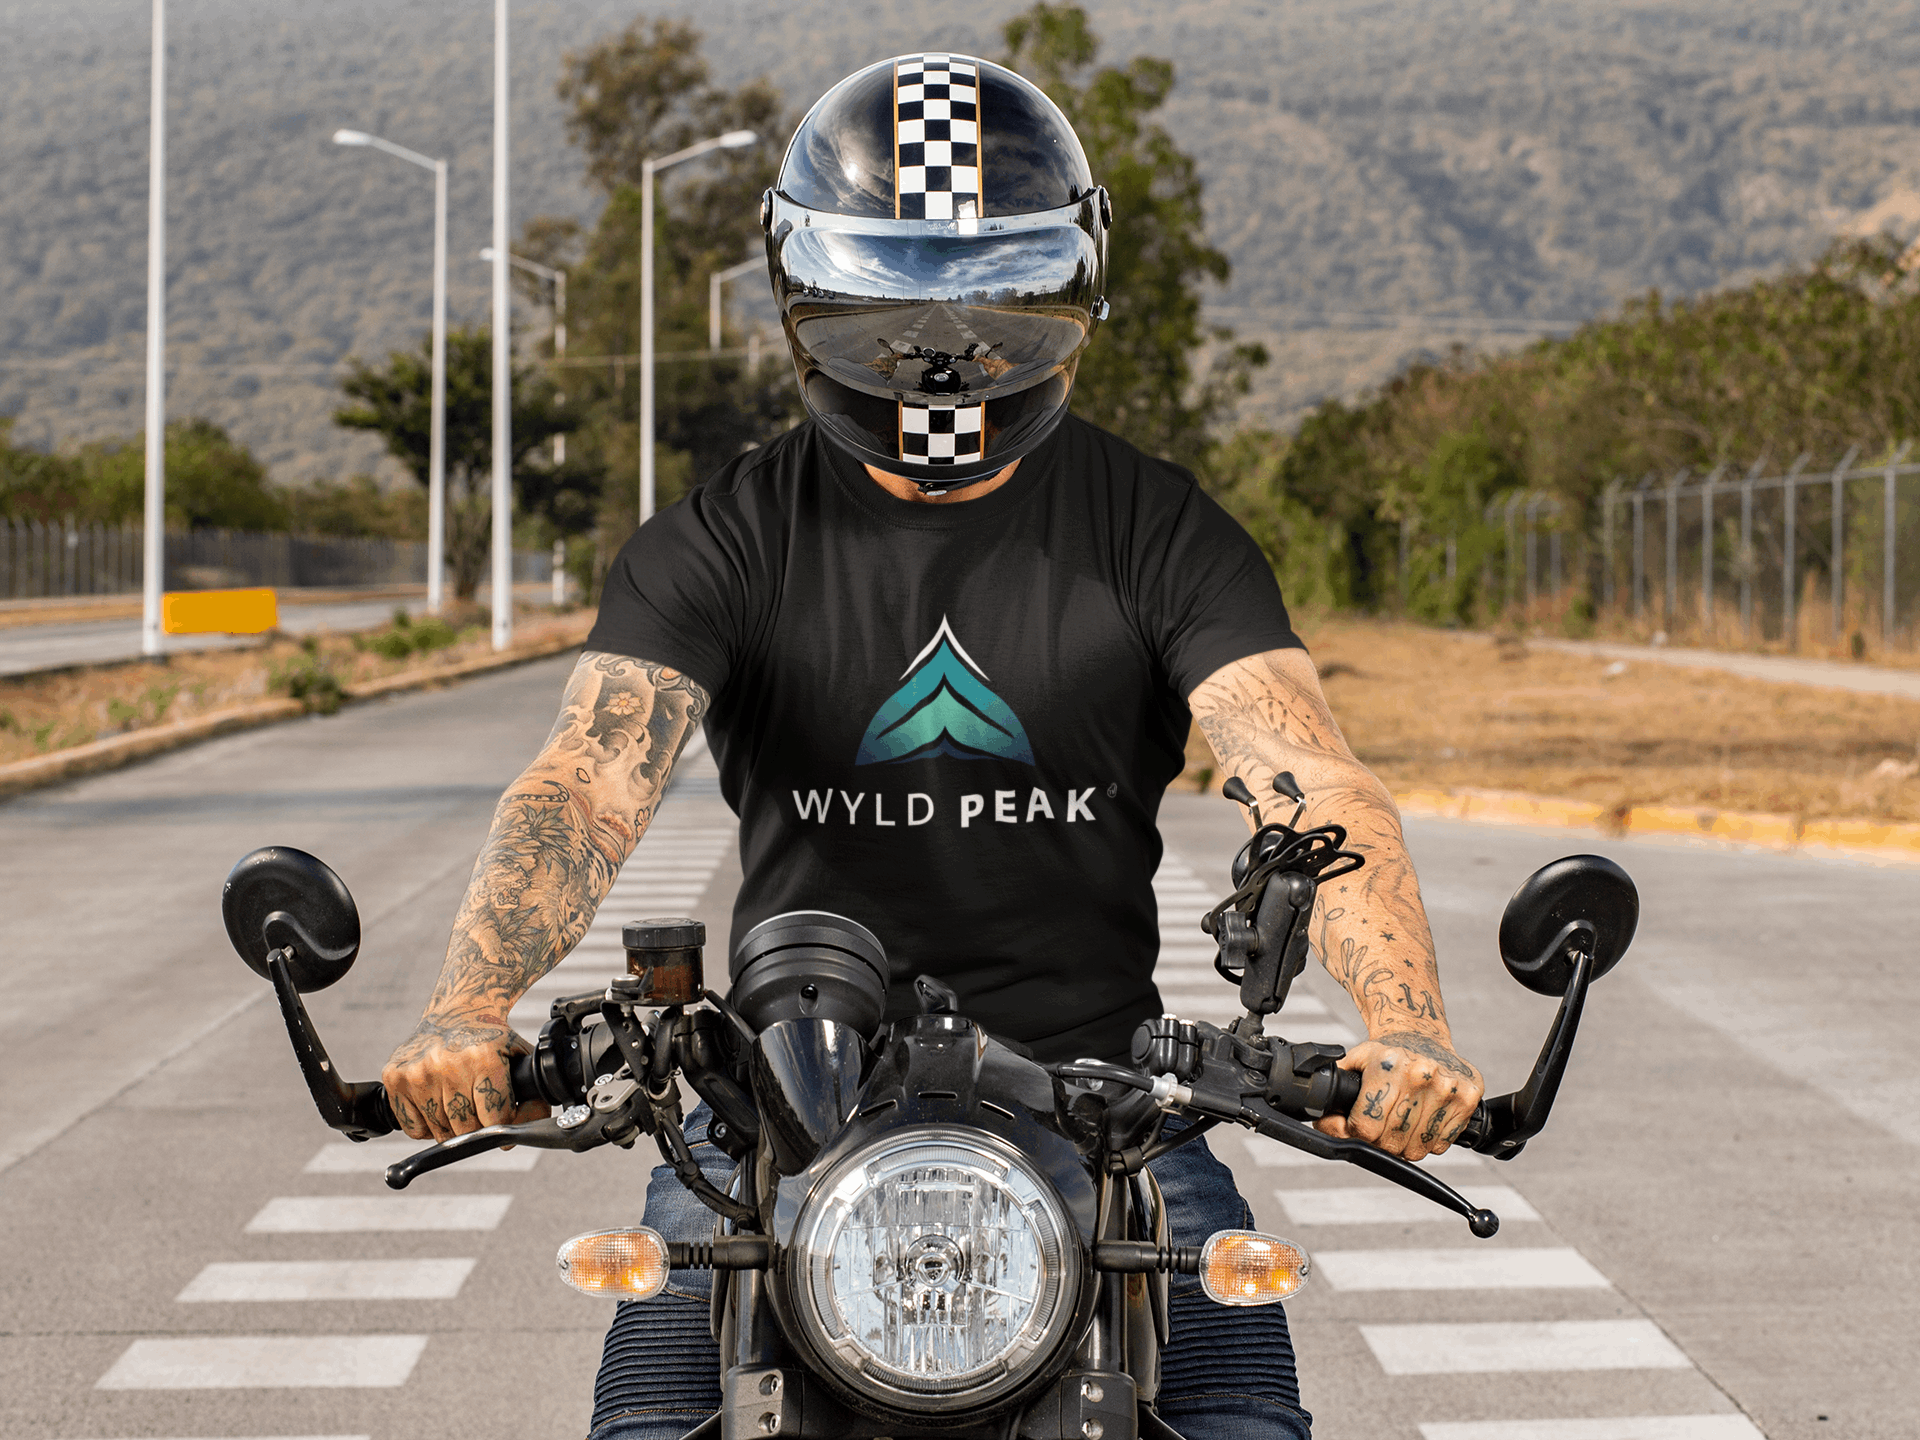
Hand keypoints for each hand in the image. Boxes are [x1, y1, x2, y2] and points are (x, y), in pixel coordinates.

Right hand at [381, 1006, 548, 1141]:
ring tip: (458, 1103)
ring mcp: (418, 1072)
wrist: (456, 1010)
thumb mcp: (519, 1057)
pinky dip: (426, 1126)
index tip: (499, 1113)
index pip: (494, 1118)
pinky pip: (413, 1127)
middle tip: (478, 1109)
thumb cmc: (490, 1037)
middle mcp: (448, 1064)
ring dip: (452, 1128)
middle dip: (477, 1126)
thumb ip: (534, 1095)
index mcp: (483, 1058)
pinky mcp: (395, 1078)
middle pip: (466, 1128)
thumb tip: (530, 1133)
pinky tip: (436, 1104)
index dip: (501, 1122)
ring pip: (439, 1131)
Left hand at [1315, 1030, 1483, 1161]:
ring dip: (1405, 1146)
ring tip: (1400, 1126)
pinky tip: (1421, 1122)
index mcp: (1388, 1065)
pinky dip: (1429, 1142)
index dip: (1355, 1134)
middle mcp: (1421, 1074)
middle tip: (1378, 1130)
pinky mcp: (1468, 1098)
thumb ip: (1335, 1093)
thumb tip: (1323, 1121)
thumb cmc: (1386, 1054)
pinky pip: (1442, 1144)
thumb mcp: (1354, 1062)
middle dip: (1379, 1143)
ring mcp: (1448, 1088)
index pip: (1366, 1126)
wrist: (1422, 1035)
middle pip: (1391, 1141)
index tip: (1355, 1128)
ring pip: (1418, 1148)